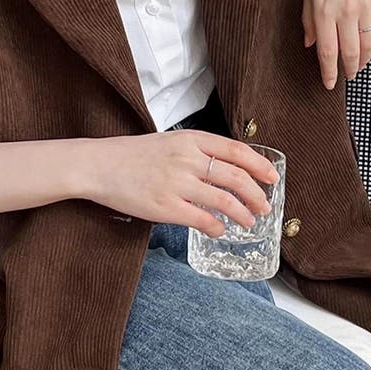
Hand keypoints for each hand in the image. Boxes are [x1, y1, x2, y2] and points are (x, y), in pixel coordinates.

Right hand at [75, 131, 280, 237]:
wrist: (98, 165)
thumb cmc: (132, 155)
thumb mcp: (168, 142)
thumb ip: (196, 152)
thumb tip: (226, 170)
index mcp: (190, 140)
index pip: (235, 151)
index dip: (259, 165)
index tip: (272, 177)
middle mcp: (187, 159)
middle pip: (235, 177)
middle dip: (256, 194)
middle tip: (264, 206)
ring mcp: (176, 183)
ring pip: (224, 200)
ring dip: (242, 213)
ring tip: (248, 221)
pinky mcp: (165, 207)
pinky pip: (202, 219)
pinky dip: (217, 226)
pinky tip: (220, 230)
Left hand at [302, 0, 370, 88]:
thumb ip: (308, 19)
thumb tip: (309, 43)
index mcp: (323, 11)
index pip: (327, 52)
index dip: (329, 72)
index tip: (329, 83)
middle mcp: (346, 11)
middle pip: (350, 53)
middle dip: (348, 70)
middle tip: (347, 76)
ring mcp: (367, 5)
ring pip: (369, 45)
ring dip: (365, 61)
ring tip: (360, 66)